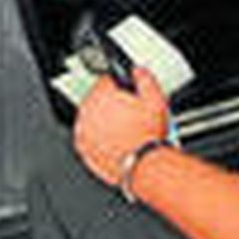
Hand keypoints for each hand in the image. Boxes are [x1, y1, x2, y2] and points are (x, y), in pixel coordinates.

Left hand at [72, 67, 169, 186]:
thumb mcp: (155, 99)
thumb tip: (138, 71)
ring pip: (91, 119)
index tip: (127, 96)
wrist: (144, 166)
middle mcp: (87, 111)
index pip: (105, 82)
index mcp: (102, 95)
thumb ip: (144, 79)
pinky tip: (114, 142)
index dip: (119, 88)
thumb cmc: (148, 136)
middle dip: (111, 105)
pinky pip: (89, 138)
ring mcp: (83, 131)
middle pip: (97, 100)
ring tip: (123, 131)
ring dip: (103, 121)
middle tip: (129, 116)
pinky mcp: (83, 149)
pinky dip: (98, 139)